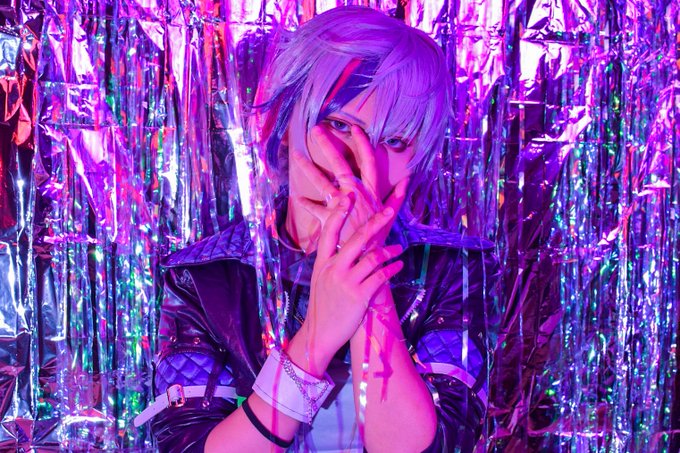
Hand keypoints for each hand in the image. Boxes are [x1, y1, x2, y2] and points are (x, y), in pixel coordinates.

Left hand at [294, 124, 409, 246]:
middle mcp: (355, 194)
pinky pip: (315, 209)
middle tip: (316, 130)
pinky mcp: (331, 219)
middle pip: (341, 165)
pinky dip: (305, 203)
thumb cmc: (378, 236)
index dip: (363, 144)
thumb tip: (407, 180)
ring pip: (323, 182)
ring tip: (296, 156)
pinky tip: (295, 196)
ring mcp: (342, 206)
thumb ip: (397, 197)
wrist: (369, 259)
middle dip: (328, 146)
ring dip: (308, 169)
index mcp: (370, 191)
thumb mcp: (390, 215)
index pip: (368, 162)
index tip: (355, 127)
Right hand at [301, 196, 403, 363]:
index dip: (339, 212)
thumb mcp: (319, 281)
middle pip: (356, 238)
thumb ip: (331, 264)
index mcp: (322, 263)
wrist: (319, 335)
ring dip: (389, 250)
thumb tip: (344, 249)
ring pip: (373, 257)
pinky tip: (398, 266)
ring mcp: (346, 282)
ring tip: (399, 249)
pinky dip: (392, 269)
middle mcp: (333, 269)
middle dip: (374, 223)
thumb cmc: (322, 307)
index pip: (329, 232)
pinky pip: (381, 276)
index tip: (349, 196)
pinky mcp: (359, 296)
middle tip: (388, 212)